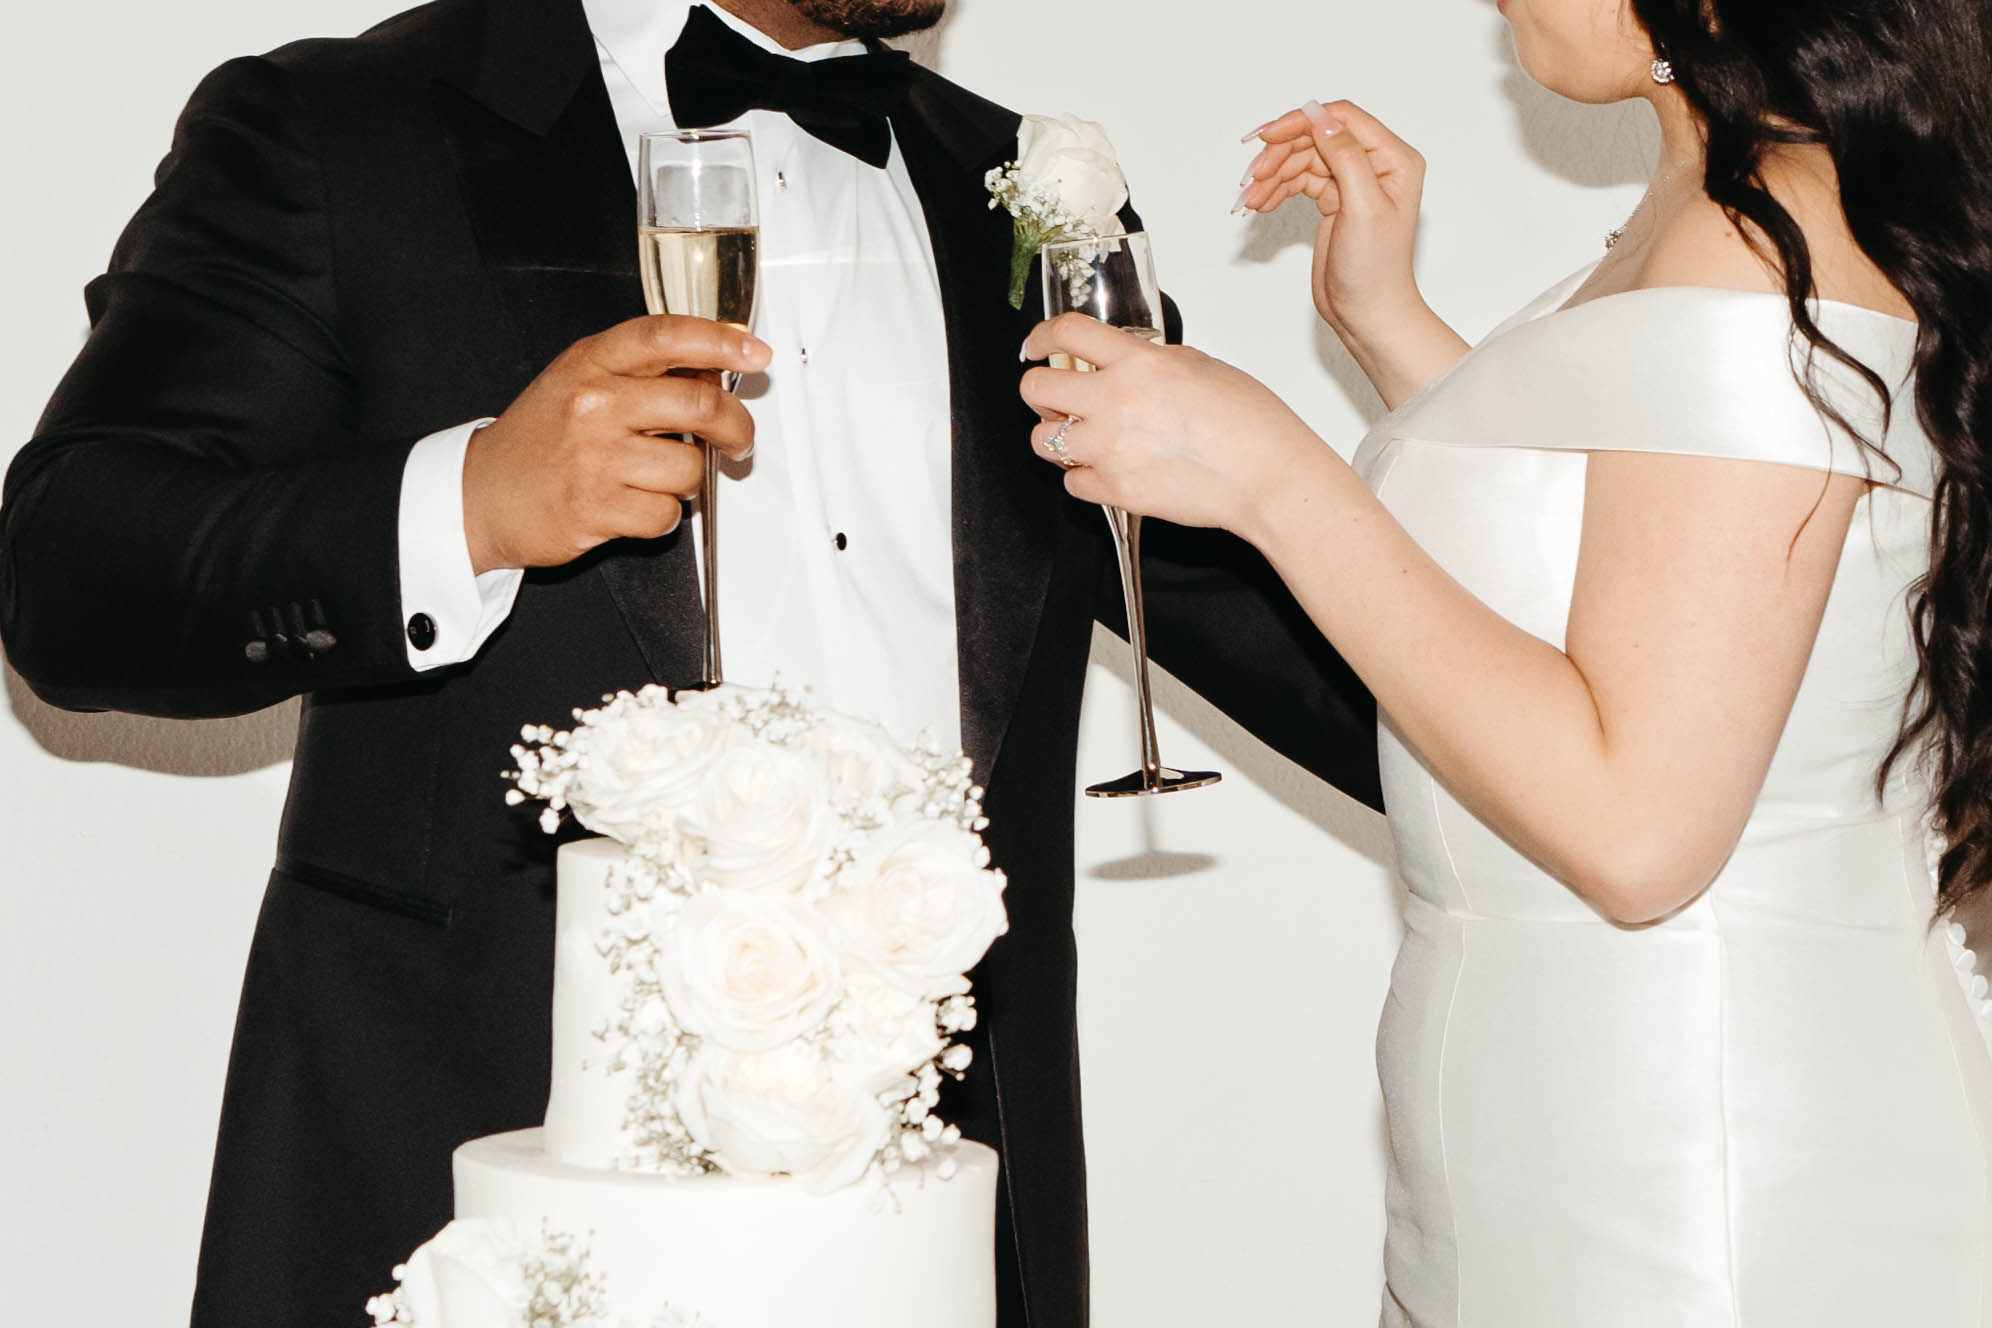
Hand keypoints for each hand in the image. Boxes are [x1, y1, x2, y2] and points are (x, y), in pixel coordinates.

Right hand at [463, 316, 771, 573]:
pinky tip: (633, 505)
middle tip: (738, 440)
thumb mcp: (577, 381)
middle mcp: (594, 403)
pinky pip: (666, 514)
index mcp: (591, 363)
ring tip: (655, 477)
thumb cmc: (538, 439)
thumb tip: (714, 371)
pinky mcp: (597, 508)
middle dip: (736, 427)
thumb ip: (638, 371)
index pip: (666, 337)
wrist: (480, 495)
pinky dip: (661, 516)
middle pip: (699, 405)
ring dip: (687, 480)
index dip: (720, 342)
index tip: (755, 354)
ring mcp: (596, 457)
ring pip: (689, 468)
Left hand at [1019, 314, 1341, 539]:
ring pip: (1042, 441)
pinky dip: (1083, 478)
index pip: (1066, 333)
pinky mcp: (1116, 491)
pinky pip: (1072, 484)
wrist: (1267, 476)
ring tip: (1081, 438)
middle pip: (1035, 388)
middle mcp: (1116, 402)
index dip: (1040, 336)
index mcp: (1138, 363)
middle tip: (1052, 397)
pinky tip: (1106, 470)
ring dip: (1056, 437)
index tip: (1035, 345)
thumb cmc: (1249, 423)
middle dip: (1038, 390)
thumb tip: (1125, 363)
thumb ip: (1152, 361)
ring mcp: (1111, 450)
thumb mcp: (1201, 366)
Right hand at [1239, 99, 1426, 337]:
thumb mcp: (1363, 208)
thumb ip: (1346, 157)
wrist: (1367, 313)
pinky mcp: (1332, 200)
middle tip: (1254, 175)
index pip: (1342, 120)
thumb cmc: (1377, 271)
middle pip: (1317, 137)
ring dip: (1273, 175)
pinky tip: (1260, 203)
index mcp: (1393, 159)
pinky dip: (1276, 189)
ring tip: (1251, 198)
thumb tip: (1321, 119)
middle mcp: (1374, 165)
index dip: (1302, 122)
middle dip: (1281, 153)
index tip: (1268, 137)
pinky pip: (1299, 181)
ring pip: (1303, 159)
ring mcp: (1351, 182)